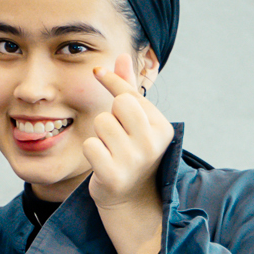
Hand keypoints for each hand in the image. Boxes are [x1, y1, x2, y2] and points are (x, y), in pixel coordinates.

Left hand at [77, 61, 172, 212]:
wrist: (130, 197)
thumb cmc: (131, 151)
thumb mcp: (136, 120)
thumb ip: (129, 88)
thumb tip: (123, 56)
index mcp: (163, 127)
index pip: (131, 94)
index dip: (112, 80)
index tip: (96, 71)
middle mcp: (152, 143)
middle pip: (119, 104)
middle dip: (110, 113)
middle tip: (116, 131)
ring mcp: (134, 160)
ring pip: (101, 123)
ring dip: (100, 134)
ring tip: (111, 149)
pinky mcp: (114, 175)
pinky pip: (90, 145)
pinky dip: (91, 152)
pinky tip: (103, 162)